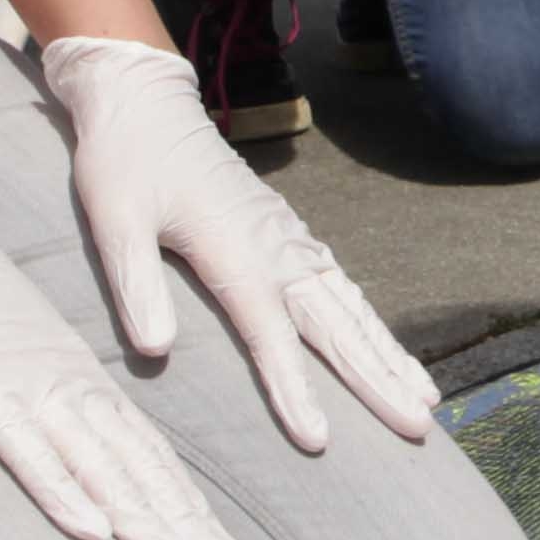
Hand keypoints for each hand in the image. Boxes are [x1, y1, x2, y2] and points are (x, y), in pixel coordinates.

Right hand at [0, 117, 248, 539]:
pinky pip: (28, 454)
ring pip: (99, 467)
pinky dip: (63, 493)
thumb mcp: (8, 344)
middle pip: (136, 466)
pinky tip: (95, 532)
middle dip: (182, 526)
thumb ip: (39, 387)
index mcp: (75, 374)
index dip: (182, 503)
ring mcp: (25, 390)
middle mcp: (64, 385)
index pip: (143, 449)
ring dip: (142, 521)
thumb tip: (67, 432)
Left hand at [39, 33, 437, 455]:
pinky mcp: (287, 231)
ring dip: (390, 355)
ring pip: (350, 308)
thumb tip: (155, 352)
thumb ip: (135, 286)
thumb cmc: (123, 161)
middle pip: (336, 327)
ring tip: (426, 400)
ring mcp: (287, 237)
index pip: (270, 334)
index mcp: (233, 250)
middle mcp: (274, 247)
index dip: (294, 390)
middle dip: (379, 380)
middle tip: (418, 428)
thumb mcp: (113, 220)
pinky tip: (388, 348)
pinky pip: (341, 286)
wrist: (145, 99)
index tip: (320, 440)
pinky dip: (371, 323)